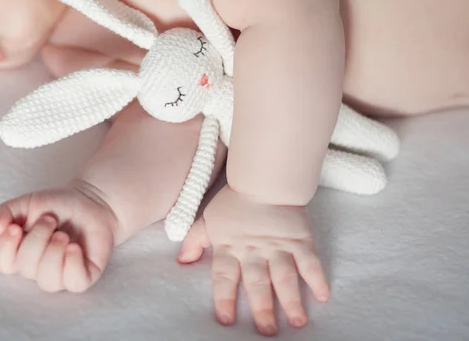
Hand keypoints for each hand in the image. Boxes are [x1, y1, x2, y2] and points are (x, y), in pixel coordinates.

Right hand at [0, 182, 117, 292]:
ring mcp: (61, 275)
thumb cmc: (58, 205)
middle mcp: (38, 268)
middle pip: (26, 267)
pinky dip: (72, 263)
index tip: (16, 227)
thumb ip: (6, 212)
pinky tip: (75, 247)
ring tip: (64, 234)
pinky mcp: (83, 276)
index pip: (3, 264)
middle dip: (38, 239)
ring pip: (48, 280)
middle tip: (50, 219)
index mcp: (21, 253)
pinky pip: (74, 283)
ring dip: (54, 252)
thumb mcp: (27, 203)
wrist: (91, 201)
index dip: (6, 248)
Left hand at [178, 185, 328, 335]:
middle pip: (257, 282)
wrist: (264, 180)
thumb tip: (182, 261)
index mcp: (230, 247)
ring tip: (297, 322)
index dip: (225, 298)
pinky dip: (317, 278)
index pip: (224, 277)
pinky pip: (310, 262)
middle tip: (267, 331)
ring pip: (285, 276)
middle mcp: (254, 250)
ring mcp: (279, 246)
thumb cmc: (234, 202)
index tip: (226, 319)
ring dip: (291, 300)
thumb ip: (194, 241)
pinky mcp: (300, 240)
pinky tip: (323, 296)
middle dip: (262, 308)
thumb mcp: (207, 219)